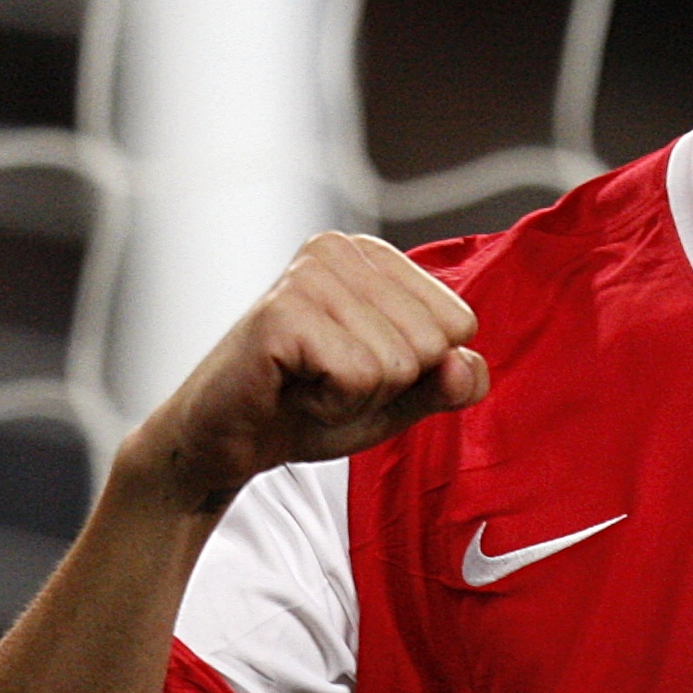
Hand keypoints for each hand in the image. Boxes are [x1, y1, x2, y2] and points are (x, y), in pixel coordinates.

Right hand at [125, 231, 486, 512]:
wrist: (227, 442)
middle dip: (386, 386)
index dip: (416, 371)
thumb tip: (465, 364)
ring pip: (396, 363)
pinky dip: (330, 403)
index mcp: (376, 257)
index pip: (458, 322)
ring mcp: (310, 275)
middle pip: (431, 343)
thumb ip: (446, 383)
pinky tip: (291, 389)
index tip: (359, 370)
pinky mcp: (283, 312)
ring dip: (354, 398)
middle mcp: (342, 250)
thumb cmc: (308, 408)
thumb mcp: (398, 399)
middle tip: (327, 381)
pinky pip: (357, 376)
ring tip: (307, 384)